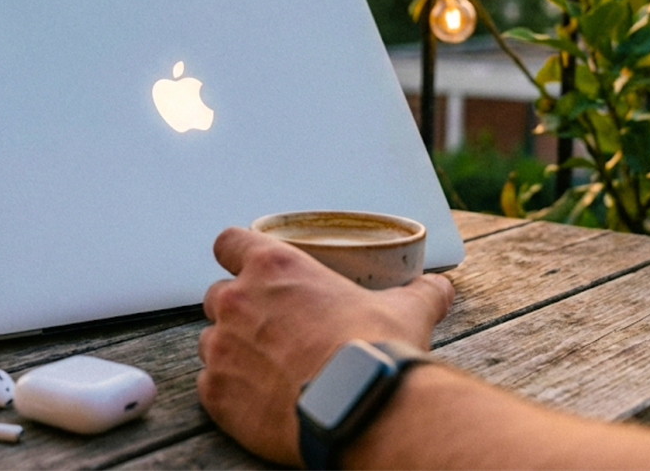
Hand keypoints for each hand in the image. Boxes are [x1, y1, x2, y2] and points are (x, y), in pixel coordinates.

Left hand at [196, 226, 454, 466]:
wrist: (359, 407)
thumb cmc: (376, 351)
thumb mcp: (404, 310)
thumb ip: (418, 293)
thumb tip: (439, 286)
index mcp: (273, 268)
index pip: (228, 242)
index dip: (237, 254)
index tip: (250, 270)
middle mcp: (236, 300)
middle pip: (216, 295)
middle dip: (238, 311)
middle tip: (271, 331)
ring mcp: (221, 347)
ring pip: (209, 341)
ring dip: (231, 351)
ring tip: (267, 370)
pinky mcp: (215, 392)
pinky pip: (209, 385)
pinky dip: (229, 392)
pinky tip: (258, 400)